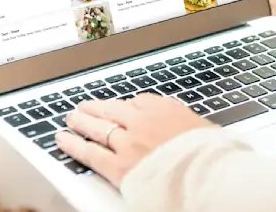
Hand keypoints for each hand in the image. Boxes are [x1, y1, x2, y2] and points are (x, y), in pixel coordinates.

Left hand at [55, 94, 215, 186]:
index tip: (122, 107)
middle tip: (86, 106)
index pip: (139, 100)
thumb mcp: (205, 130)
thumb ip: (189, 126)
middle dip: (97, 108)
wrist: (206, 175)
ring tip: (72, 118)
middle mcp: (142, 120)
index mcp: (165, 108)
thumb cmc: (212, 156)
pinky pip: (90, 152)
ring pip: (98, 127)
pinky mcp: (117, 165)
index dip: (127, 106)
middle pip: (112, 109)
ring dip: (82, 121)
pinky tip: (63, 140)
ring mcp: (127, 141)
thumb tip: (192, 128)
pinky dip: (74, 145)